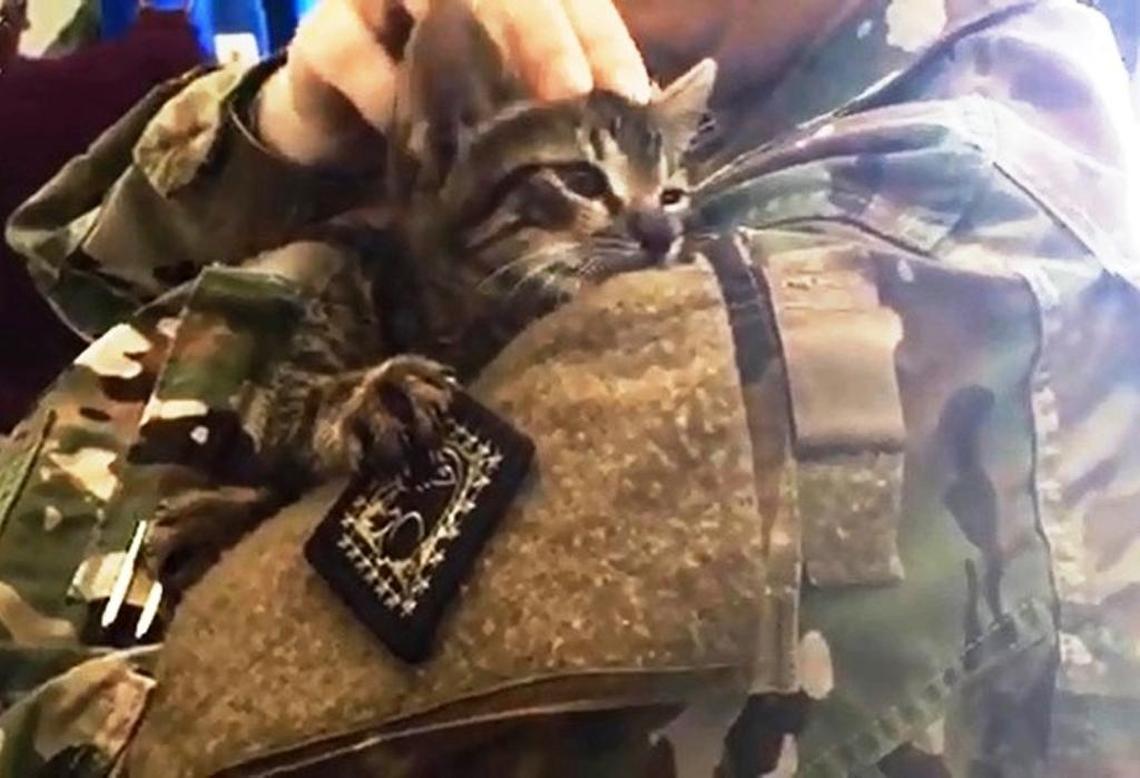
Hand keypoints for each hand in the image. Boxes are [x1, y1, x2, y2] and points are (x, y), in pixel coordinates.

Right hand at [257, 0, 651, 167]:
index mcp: (497, 4)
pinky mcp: (322, 36)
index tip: (630, 96)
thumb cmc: (433, 126)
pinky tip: (406, 124)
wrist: (338, 146)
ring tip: (517, 108)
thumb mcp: (502, 119)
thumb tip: (627, 131)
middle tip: (578, 94)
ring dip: (477, 41)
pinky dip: (382, 85)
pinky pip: (349, 47)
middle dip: (548, 31)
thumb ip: (552, 112)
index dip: (602, 38)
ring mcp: (379, 0)